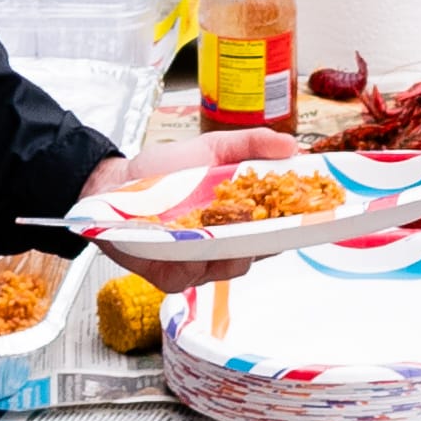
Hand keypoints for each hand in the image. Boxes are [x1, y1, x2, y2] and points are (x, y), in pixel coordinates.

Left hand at [82, 129, 307, 295]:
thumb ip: (252, 144)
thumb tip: (293, 144)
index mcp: (237, 217)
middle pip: (258, 252)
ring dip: (233, 250)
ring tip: (233, 231)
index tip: (307, 211)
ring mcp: (198, 263)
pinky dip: (196, 260)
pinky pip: (193, 275)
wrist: (112, 185)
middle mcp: (222, 244)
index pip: (275, 227)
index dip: (293, 222)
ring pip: (230, 267)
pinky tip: (195, 244)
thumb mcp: (212, 148)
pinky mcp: (172, 276)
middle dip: (267, 239)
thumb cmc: (161, 171)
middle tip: (274, 222)